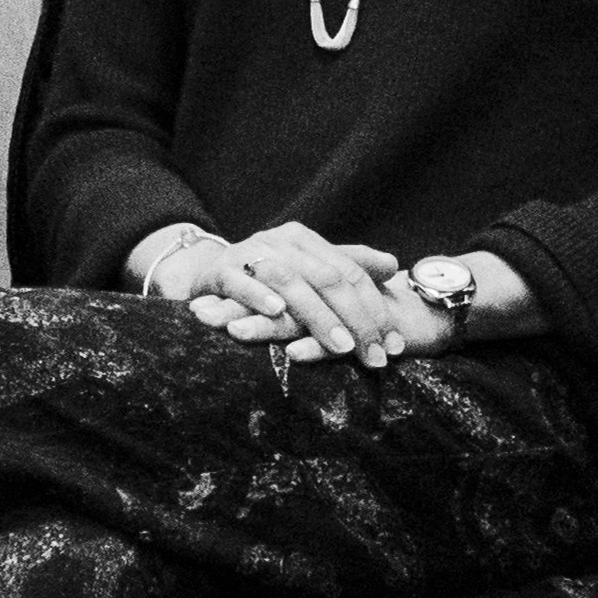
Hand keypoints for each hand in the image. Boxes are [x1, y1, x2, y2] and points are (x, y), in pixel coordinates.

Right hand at [214, 222, 407, 366]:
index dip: (375, 309)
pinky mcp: (219, 272)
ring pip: (291, 282)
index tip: (394, 346)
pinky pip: (241, 282)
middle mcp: (279, 242)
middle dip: (356, 320)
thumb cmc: (263, 280)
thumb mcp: (305, 270)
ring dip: (318, 316)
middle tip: (374, 357)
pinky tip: (276, 313)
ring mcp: (248, 253)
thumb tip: (393, 265)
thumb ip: (347, 266)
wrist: (203, 274)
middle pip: (327, 278)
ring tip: (341, 346)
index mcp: (303, 240)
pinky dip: (259, 296)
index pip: (348, 272)